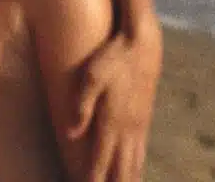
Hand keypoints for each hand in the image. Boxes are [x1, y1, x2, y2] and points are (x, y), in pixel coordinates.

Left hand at [69, 26, 161, 181]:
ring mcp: (139, 126)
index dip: (92, 180)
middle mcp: (128, 129)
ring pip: (134, 164)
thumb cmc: (111, 58)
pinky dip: (136, 168)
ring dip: (126, 180)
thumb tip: (70, 133)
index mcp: (112, 121)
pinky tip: (134, 172)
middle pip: (120, 170)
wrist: (143, 46)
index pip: (100, 161)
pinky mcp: (144, 119)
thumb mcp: (91, 76)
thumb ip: (81, 104)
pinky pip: (141, 152)